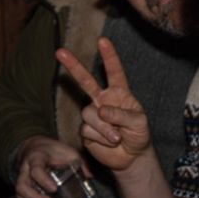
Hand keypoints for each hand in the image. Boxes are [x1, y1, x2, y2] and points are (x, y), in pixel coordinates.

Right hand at [14, 136, 85, 197]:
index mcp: (36, 158)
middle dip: (33, 197)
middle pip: (22, 186)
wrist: (36, 148)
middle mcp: (25, 169)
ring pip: (19, 195)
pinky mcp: (22, 188)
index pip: (36, 170)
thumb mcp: (68, 151)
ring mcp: (22, 179)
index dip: (43, 180)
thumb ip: (79, 162)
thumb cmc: (54, 151)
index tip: (54, 189)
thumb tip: (89, 176)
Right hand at [56, 38, 153, 174]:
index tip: (103, 41)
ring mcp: (93, 114)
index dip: (109, 57)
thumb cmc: (138, 134)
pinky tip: (109, 142)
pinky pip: (87, 130)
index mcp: (119, 93)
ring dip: (104, 127)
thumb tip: (101, 110)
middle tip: (59, 51)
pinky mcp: (85, 130)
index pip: (114, 72)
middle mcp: (103, 100)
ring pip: (89, 113)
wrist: (130, 156)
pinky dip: (100, 137)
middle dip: (73, 66)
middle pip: (86, 81)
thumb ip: (122, 114)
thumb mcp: (139, 122)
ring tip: (117, 137)